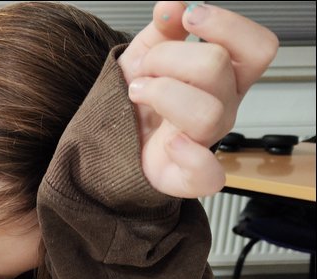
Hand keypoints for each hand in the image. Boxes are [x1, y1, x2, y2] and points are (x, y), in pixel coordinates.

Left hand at [118, 1, 277, 198]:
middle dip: (169, 56)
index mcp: (223, 77)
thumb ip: (162, 29)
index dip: (227, 25)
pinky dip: (190, 156)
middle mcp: (222, 107)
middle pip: (218, 67)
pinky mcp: (187, 176)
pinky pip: (209, 175)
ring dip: (160, 93)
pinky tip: (168, 141)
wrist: (106, 144)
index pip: (257, 47)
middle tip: (146, 67)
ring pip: (207, 111)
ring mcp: (206, 142)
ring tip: (137, 93)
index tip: (190, 16)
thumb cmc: (135, 103)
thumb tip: (172, 3)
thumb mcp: (144, 55)